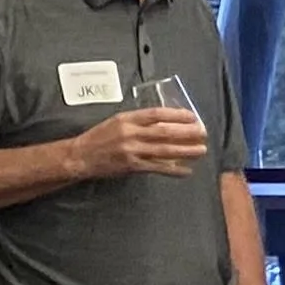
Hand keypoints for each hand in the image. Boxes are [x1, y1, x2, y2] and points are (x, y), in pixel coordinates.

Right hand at [72, 107, 208, 179]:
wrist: (81, 155)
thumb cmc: (100, 138)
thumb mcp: (117, 123)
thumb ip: (138, 123)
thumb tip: (165, 123)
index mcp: (127, 119)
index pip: (156, 114)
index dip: (176, 115)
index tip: (192, 117)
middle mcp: (130, 133)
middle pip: (164, 131)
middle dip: (186, 132)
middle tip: (203, 133)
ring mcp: (132, 150)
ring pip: (164, 150)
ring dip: (185, 150)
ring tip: (201, 150)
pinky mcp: (132, 166)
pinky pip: (157, 168)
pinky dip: (173, 169)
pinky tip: (186, 170)